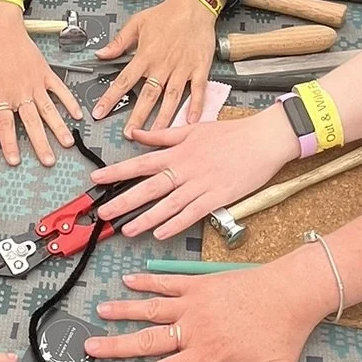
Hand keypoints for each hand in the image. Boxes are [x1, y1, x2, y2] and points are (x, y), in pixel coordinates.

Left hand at [0, 6, 81, 167]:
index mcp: (0, 94)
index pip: (5, 125)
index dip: (10, 144)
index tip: (15, 160)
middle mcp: (20, 91)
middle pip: (32, 123)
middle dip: (41, 144)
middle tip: (48, 160)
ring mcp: (34, 82)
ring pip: (49, 109)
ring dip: (58, 127)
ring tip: (67, 143)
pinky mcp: (44, 72)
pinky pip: (59, 89)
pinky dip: (69, 102)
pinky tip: (77, 115)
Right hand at [85, 260, 329, 361]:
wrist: (293, 290)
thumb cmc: (284, 333)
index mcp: (207, 354)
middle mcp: (194, 328)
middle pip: (147, 339)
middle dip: (116, 346)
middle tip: (89, 348)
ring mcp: (194, 302)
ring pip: (151, 308)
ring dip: (124, 310)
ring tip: (100, 312)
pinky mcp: (199, 283)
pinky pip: (167, 283)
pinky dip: (146, 281)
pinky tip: (128, 280)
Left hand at [92, 0, 214, 134]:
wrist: (195, 4)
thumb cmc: (166, 14)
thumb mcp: (137, 23)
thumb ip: (119, 42)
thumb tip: (101, 54)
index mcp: (145, 55)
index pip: (124, 81)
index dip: (110, 98)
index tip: (100, 112)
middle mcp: (162, 65)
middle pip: (148, 95)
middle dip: (138, 117)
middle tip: (129, 134)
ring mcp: (182, 68)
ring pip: (171, 97)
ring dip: (163, 118)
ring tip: (156, 136)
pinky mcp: (199, 68)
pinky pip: (198, 90)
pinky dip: (196, 106)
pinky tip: (191, 121)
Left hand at [92, 103, 297, 238]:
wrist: (263, 139)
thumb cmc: (231, 134)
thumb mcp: (193, 129)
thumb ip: (163, 136)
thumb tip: (136, 134)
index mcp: (178, 151)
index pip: (141, 162)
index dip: (117, 172)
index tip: (97, 179)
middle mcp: (185, 168)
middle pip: (149, 187)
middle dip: (124, 200)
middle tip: (104, 212)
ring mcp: (201, 184)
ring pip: (168, 204)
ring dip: (146, 218)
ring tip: (128, 230)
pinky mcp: (218, 197)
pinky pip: (193, 213)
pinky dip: (176, 224)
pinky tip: (160, 233)